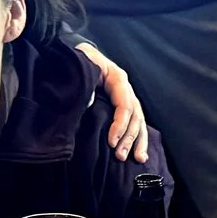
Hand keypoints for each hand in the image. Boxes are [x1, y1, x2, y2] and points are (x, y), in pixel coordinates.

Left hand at [73, 41, 151, 162]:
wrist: (77, 57)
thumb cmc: (78, 61)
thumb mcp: (81, 65)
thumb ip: (85, 83)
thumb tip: (90, 102)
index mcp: (117, 78)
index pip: (124, 104)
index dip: (120, 124)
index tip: (111, 142)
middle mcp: (126, 89)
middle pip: (134, 115)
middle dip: (129, 137)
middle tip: (120, 156)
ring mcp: (126, 98)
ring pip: (138, 122)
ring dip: (137, 141)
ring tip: (137, 159)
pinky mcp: (122, 107)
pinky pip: (135, 124)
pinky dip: (137, 139)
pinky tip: (140, 155)